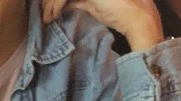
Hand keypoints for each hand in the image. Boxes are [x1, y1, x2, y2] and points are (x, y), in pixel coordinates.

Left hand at [41, 0, 163, 50]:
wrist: (136, 15)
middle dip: (50, 1)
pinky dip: (56, 6)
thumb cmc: (119, 12)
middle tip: (44, 14)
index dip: (56, 0)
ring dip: (50, 4)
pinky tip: (53, 16)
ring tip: (47, 18)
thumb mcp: (93, 4)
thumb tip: (63, 6)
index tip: (49, 9)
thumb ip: (79, 2)